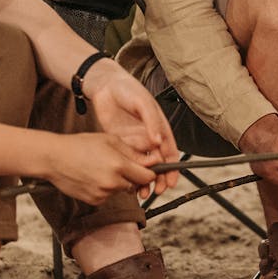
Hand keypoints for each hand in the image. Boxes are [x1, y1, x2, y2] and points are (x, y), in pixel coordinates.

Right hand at [43, 132, 156, 204]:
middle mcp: (112, 183)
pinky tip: (94, 176)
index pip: (147, 176)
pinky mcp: (94, 201)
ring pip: (122, 190)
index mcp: (118, 166)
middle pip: (136, 184)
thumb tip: (154, 160)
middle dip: (133, 176)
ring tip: (102, 167)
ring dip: (119, 181)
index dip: (150, 172)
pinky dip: (106, 188)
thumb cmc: (80, 145)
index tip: (148, 167)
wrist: (54, 158)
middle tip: (120, 164)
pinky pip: (109, 195)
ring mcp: (102, 194)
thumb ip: (134, 153)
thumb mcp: (110, 141)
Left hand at [81, 58, 179, 197]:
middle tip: (156, 191)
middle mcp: (149, 137)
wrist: (105, 85)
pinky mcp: (119, 143)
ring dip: (144, 179)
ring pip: (142, 165)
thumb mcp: (142, 102)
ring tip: (142, 192)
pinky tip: (127, 183)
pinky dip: (128, 173)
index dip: (172, 168)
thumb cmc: (128, 89)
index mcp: (159, 128)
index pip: (169, 152)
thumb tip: (158, 141)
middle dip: (159, 178)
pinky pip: (126, 161)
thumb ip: (151, 121)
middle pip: (158, 163)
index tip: (170, 181)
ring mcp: (134, 141)